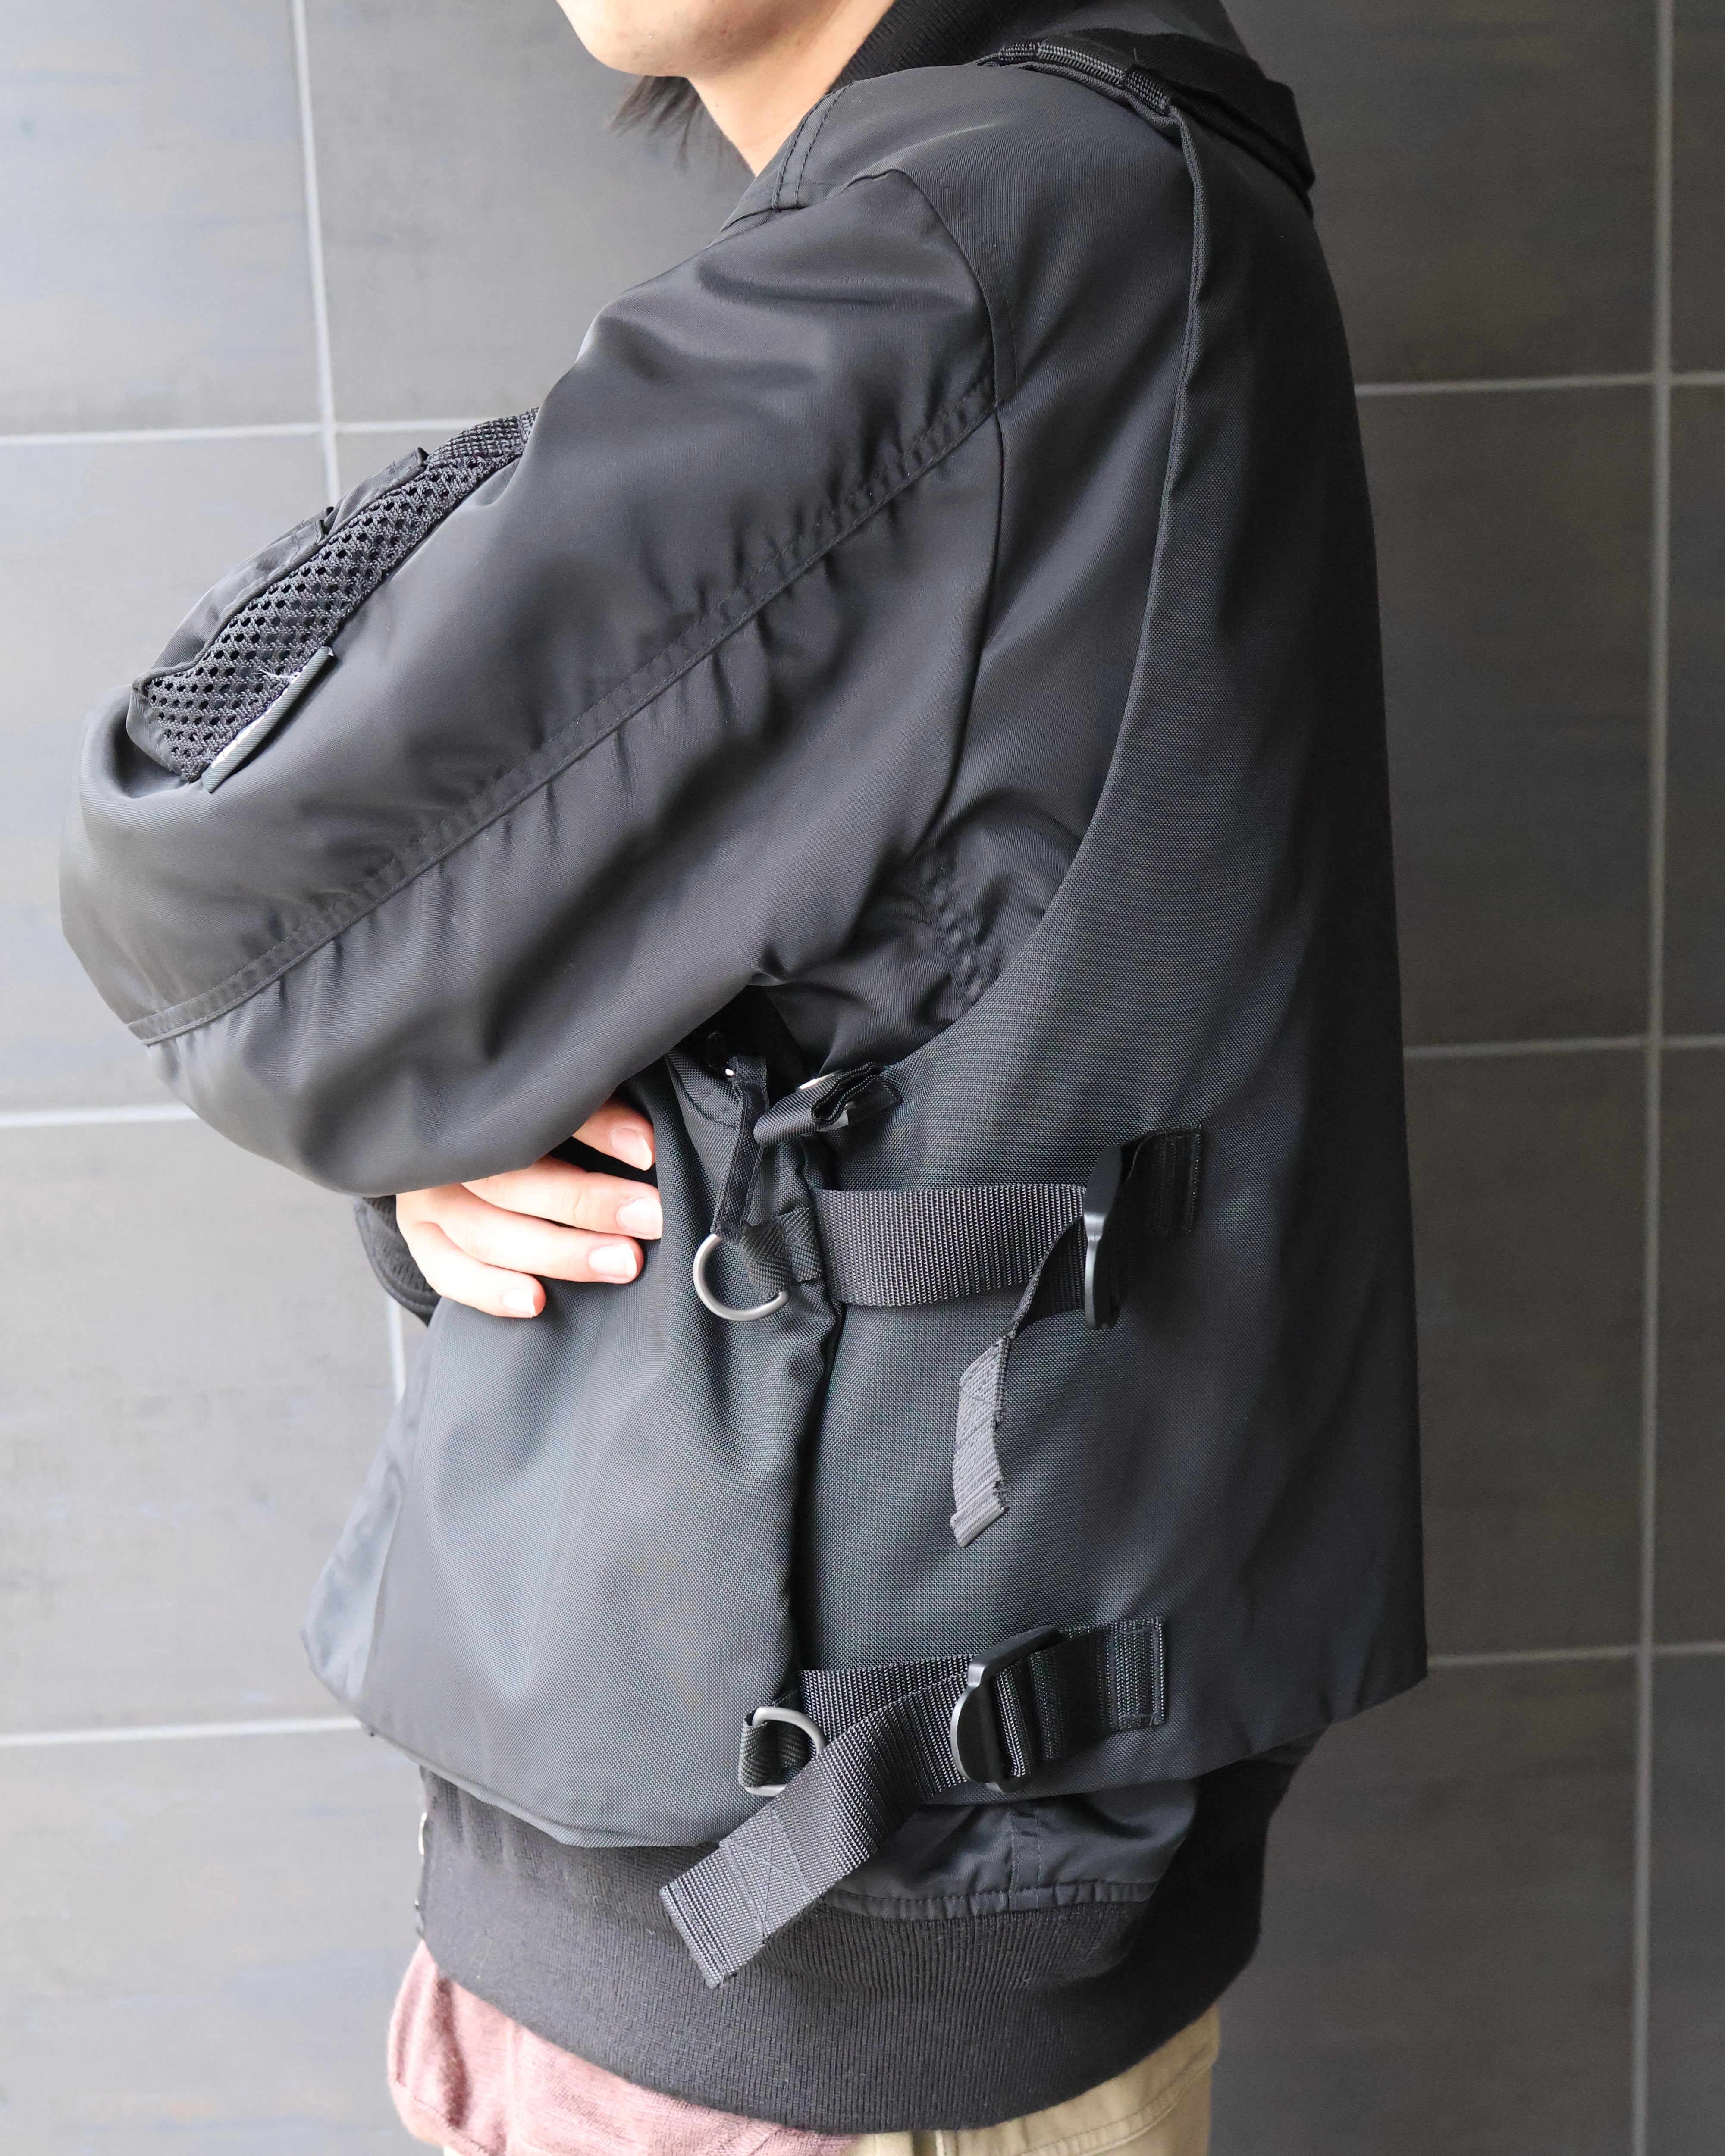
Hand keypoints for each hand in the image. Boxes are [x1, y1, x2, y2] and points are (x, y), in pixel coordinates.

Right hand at [395, 1099, 659, 1319]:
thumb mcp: (552, 1107)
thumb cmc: (515, 1124)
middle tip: (649, 1218)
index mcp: (475, 1106)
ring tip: (621, 1262)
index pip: (533, 1118)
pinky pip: (450, 1274)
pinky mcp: (421, 1241)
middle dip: (586, 1204)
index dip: (595, 1131)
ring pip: (487, 1235)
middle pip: (512, 1184)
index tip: (647, 1151)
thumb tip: (644, 1145)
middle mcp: (445, 1155)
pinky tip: (536, 1301)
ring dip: (559, 1254)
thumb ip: (596, 1115)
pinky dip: (491, 1291)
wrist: (449, 1146)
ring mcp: (426, 1201)